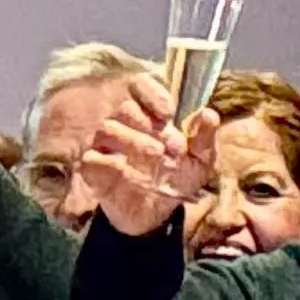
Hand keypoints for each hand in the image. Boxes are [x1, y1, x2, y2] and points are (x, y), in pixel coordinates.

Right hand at [75, 77, 197, 237]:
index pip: (140, 85)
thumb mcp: (200, 162)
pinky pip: (92, 156)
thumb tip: (209, 114)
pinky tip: (131, 173)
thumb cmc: (177, 178)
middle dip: (150, 124)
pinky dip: (113, 163)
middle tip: (173, 147)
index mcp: (149, 114)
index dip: (152, 94)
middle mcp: (124, 123)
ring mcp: (104, 144)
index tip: (169, 114)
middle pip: (125, 107)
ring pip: (107, 127)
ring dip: (135, 141)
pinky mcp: (91, 166)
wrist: (158, 214)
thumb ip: (204, 138)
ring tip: (158, 157)